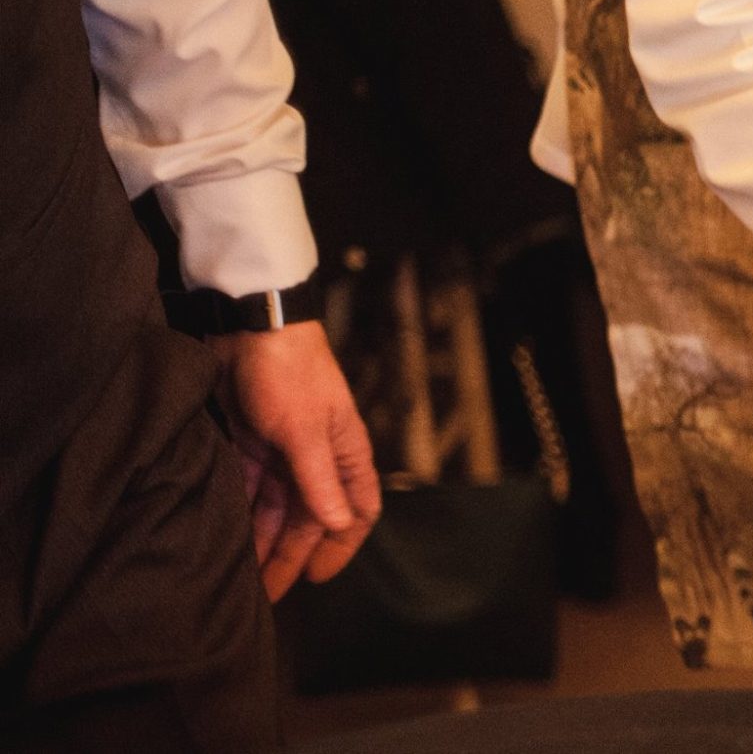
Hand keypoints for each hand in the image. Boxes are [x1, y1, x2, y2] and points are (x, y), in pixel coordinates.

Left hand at [209, 322, 380, 599]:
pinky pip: (248, 491)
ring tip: (240, 576)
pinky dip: (239, 515)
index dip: (342, 547)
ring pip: (276, 509)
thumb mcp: (305, 432)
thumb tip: (340, 525)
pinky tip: (223, 539)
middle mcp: (317, 458)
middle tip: (266, 594)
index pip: (358, 510)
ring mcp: (283, 452)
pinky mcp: (249, 444)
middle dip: (291, 555)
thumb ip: (321, 481)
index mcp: (345, 453)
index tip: (317, 579)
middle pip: (310, 518)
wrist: (249, 327)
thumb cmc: (291, 373)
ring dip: (261, 541)